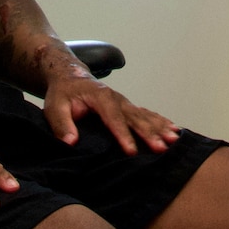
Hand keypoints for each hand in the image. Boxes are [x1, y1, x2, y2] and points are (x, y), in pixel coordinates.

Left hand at [43, 70, 182, 154]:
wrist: (70, 76)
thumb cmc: (62, 93)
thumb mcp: (55, 106)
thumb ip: (62, 123)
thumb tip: (70, 141)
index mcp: (101, 97)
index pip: (114, 118)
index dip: (123, 135)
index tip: (132, 151)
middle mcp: (117, 99)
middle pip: (135, 118)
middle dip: (149, 134)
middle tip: (161, 148)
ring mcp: (125, 103)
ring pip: (146, 116)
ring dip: (160, 129)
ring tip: (174, 141)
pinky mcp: (128, 107)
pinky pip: (148, 115)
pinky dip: (161, 123)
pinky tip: (174, 131)